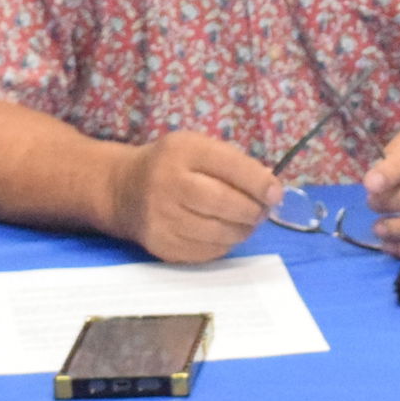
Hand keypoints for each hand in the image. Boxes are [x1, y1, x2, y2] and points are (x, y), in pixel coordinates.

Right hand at [105, 131, 283, 263]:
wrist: (124, 189)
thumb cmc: (172, 165)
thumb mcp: (197, 148)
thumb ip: (233, 163)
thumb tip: (272, 191)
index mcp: (181, 151)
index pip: (229, 166)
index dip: (258, 183)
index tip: (275, 193)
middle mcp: (168, 183)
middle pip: (225, 203)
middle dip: (253, 210)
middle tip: (261, 211)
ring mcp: (162, 218)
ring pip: (220, 233)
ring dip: (242, 230)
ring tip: (243, 222)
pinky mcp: (162, 246)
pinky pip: (208, 252)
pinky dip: (224, 244)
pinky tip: (221, 232)